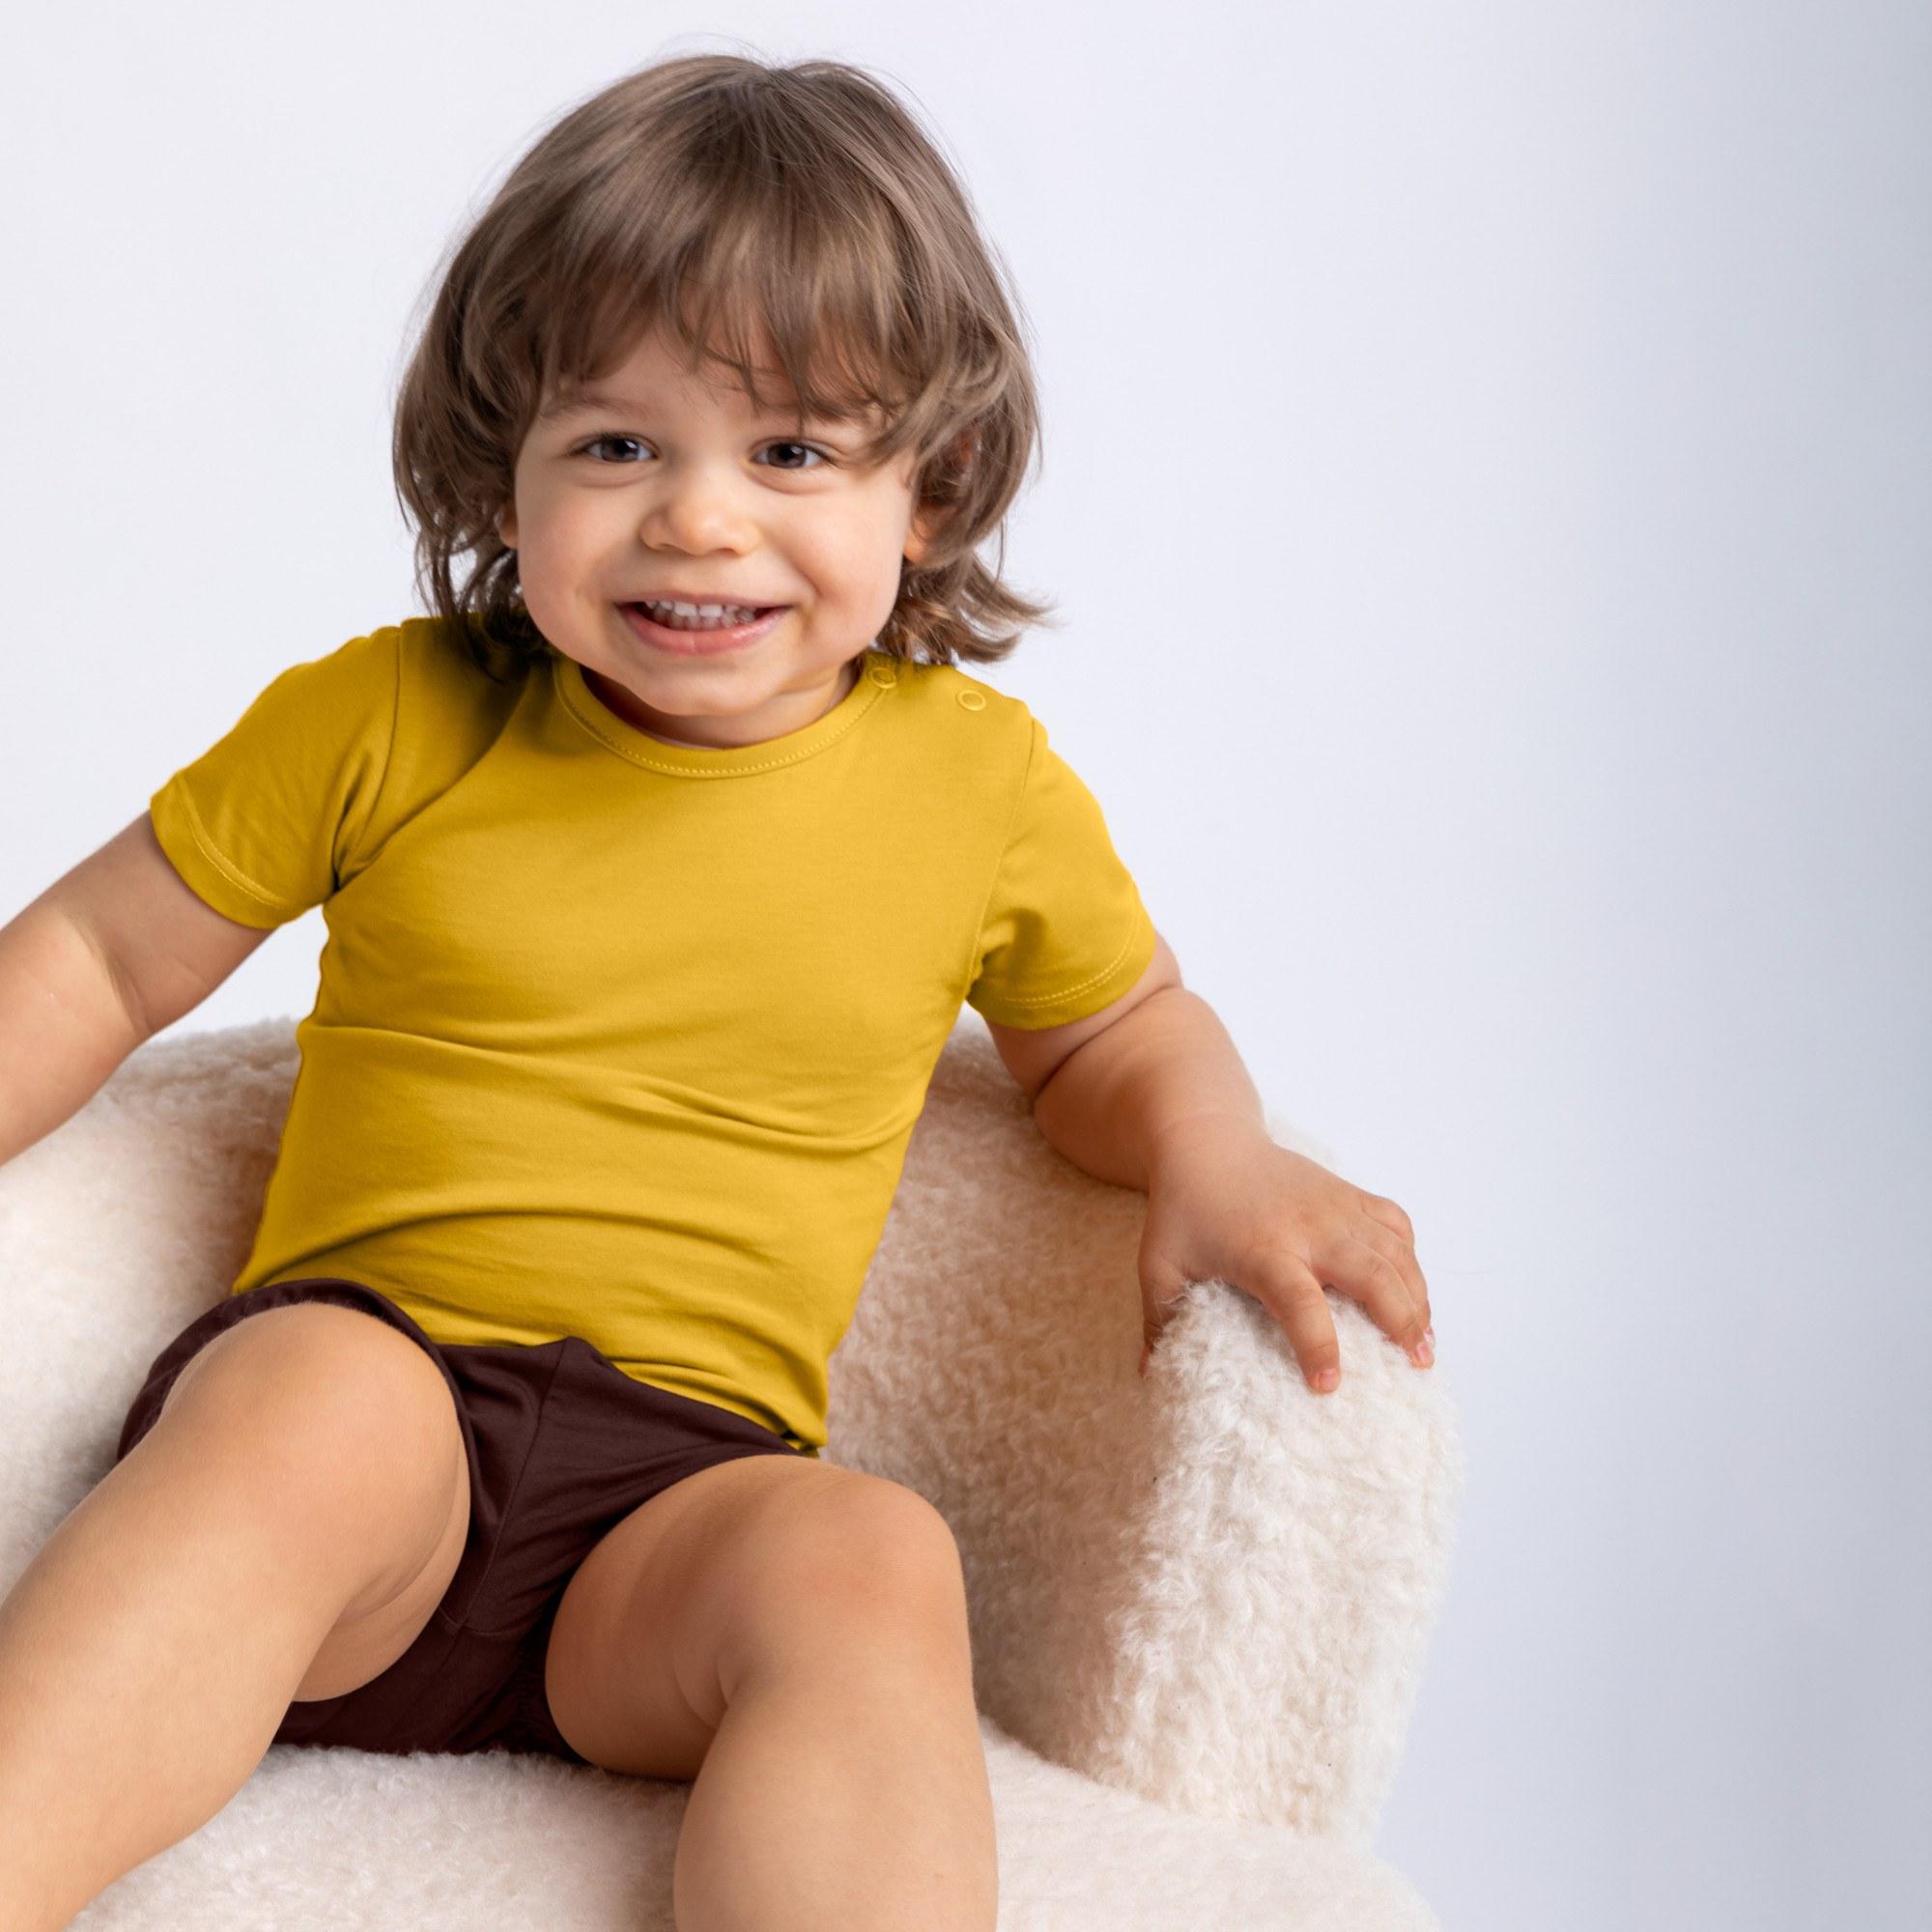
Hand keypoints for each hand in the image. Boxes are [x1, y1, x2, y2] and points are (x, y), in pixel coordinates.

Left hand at [1136, 1117, 1433, 1392]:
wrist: (1206, 1140)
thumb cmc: (1183, 1209)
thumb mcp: (1161, 1265)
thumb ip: (1159, 1321)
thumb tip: (1150, 1378)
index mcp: (1263, 1249)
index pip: (1299, 1301)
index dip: (1317, 1344)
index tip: (1328, 1386)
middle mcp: (1309, 1226)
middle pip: (1372, 1273)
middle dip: (1401, 1319)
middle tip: (1418, 1363)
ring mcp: (1335, 1207)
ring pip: (1395, 1250)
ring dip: (1418, 1296)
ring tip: (1425, 1342)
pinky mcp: (1349, 1194)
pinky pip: (1394, 1223)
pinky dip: (1411, 1257)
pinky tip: (1412, 1289)